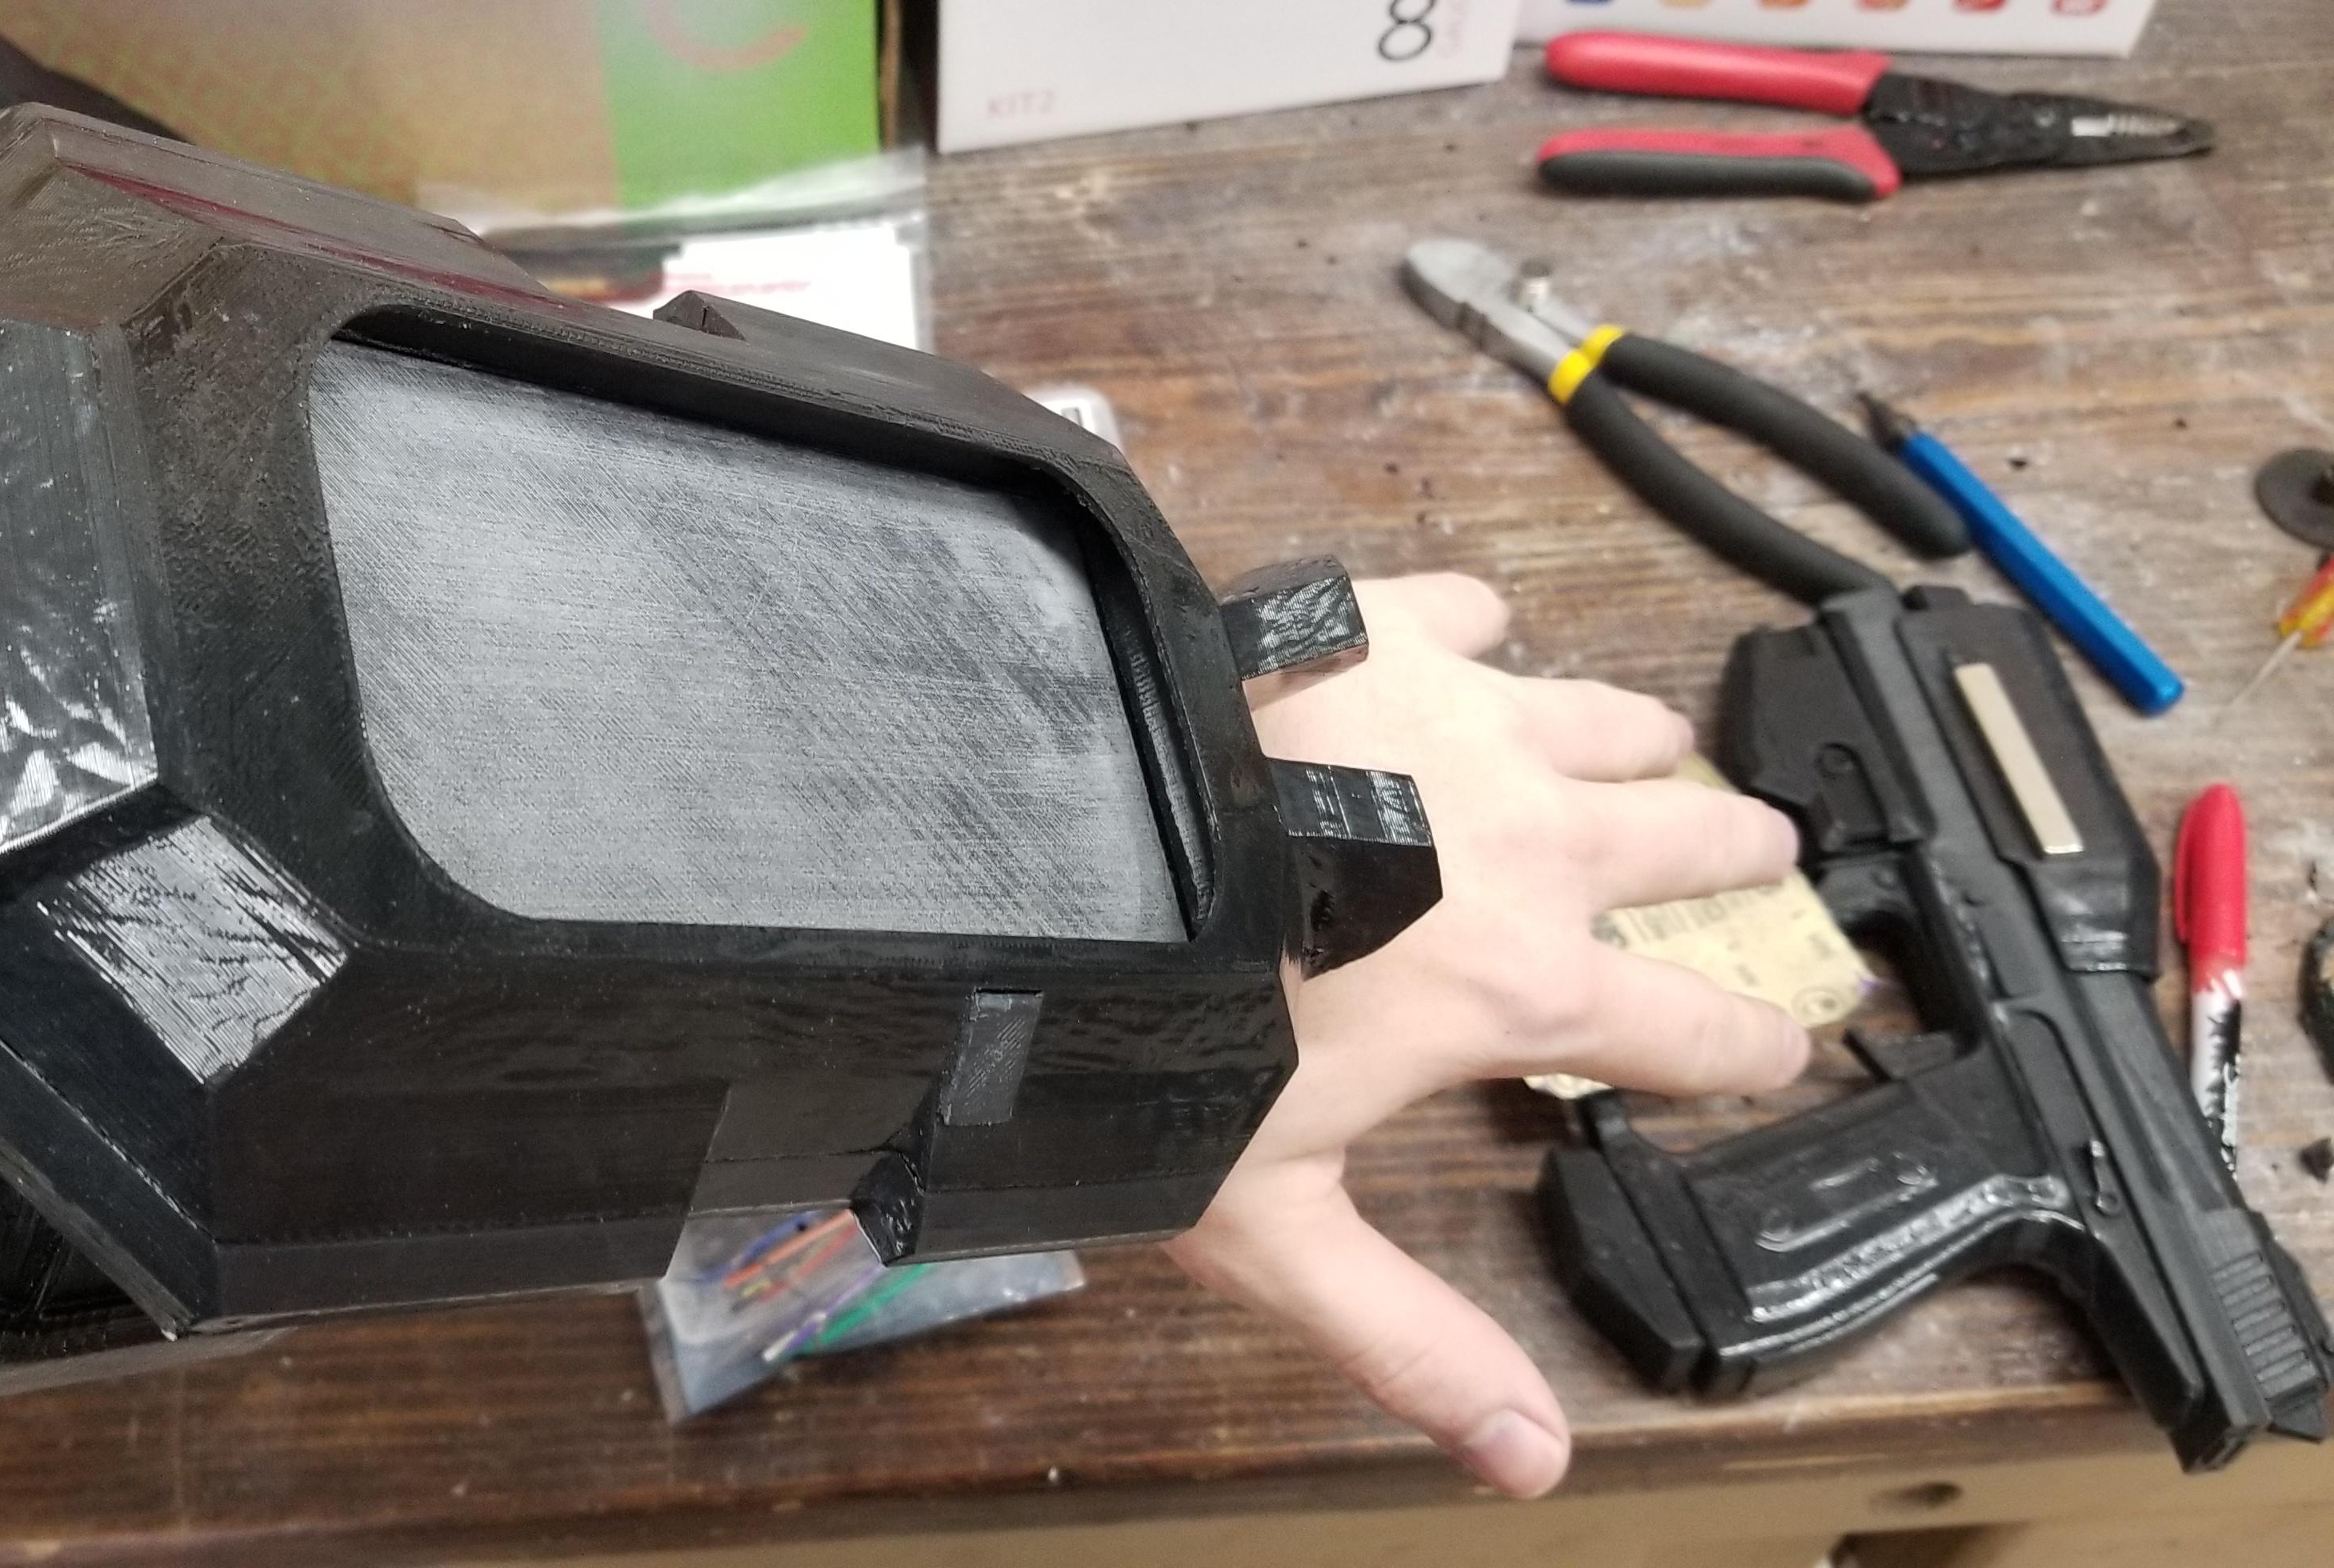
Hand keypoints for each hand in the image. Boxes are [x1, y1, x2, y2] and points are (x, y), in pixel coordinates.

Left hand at [1167, 573, 1809, 1497]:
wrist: (1063, 849)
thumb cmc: (1150, 1031)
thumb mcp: (1277, 1218)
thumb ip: (1408, 1333)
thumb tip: (1527, 1459)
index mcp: (1522, 983)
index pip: (1696, 1031)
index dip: (1752, 1050)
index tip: (1785, 1049)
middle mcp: (1531, 841)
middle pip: (1692, 841)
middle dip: (1735, 855)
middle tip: (1760, 854)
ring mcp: (1465, 719)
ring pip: (1611, 718)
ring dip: (1641, 741)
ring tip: (1657, 746)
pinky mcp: (1380, 628)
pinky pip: (1474, 613)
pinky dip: (1483, 628)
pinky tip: (1473, 632)